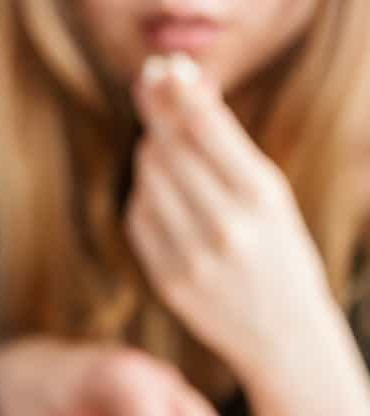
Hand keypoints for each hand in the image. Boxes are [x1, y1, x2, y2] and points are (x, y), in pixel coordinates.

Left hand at [127, 61, 331, 384]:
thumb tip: (184, 90)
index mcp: (261, 196)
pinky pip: (139, 220)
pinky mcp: (168, 281)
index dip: (177, 91)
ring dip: (151, 155)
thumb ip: (228, 148)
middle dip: (156, 114)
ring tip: (164, 147)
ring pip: (148, 181)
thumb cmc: (280, 255)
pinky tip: (158, 191)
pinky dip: (143, 196)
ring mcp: (193, 258)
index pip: (204, 125)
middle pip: (168, 149)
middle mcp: (225, 226)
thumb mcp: (271, 195)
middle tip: (149, 89)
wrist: (283, 336)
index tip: (164, 72)